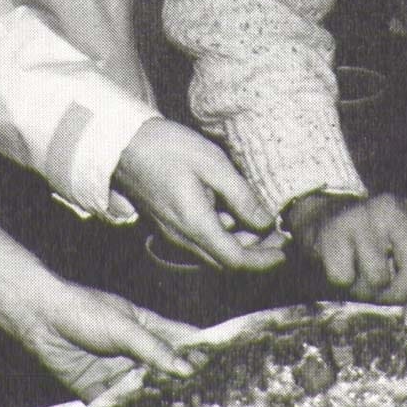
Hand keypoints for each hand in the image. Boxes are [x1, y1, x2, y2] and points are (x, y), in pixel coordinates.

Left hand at [18, 281, 197, 399]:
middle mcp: (137, 354)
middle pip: (166, 373)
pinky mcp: (98, 391)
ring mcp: (119, 373)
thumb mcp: (124, 327)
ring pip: (145, 393)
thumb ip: (154, 349)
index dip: (204, 356)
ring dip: (158, 406)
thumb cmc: (83, 311)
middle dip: (183, 388)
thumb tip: (188, 370)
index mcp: (150, 329)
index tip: (228, 373)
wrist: (38, 320)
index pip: (184, 343)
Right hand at [115, 120, 286, 270]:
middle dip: (257, 253)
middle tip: (279, 234)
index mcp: (195, 224)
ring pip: (215, 253)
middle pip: (227, 262)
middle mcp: (183, 238)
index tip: (284, 250)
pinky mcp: (170, 226)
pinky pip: (202, 241)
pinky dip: (224, 235)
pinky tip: (234, 213)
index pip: (236, 260)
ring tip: (262, 221)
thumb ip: (241, 196)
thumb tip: (265, 222)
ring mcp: (174, 234)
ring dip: (241, 244)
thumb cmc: (167, 148)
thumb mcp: (212, 163)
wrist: (121, 145)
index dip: (264, 261)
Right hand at [288, 193, 406, 319]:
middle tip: (381, 292)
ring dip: (365, 288)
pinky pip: (344, 279)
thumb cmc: (369, 247)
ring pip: (378, 279)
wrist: (320, 223)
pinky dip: (341, 281)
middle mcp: (390, 206)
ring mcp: (360, 216)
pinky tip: (339, 264)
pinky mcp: (332, 232)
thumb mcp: (401, 258)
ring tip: (357, 272)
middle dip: (398, 292)